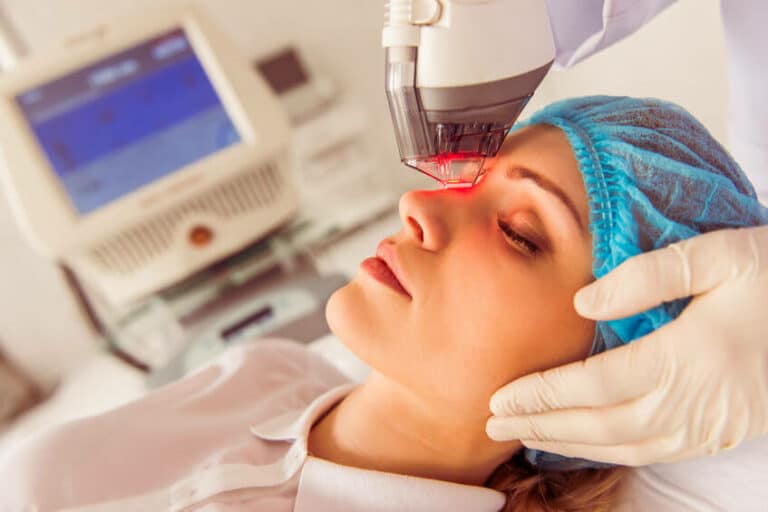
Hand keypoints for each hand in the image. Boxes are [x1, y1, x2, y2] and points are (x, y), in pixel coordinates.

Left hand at [486, 226, 767, 465]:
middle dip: (541, 425)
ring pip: (622, 446)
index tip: (499, 397)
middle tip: (494, 425)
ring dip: (567, 444)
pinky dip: (608, 451)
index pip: (594, 384)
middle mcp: (692, 400)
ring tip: (524, 438)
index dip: (543, 394)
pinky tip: (583, 444)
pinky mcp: (718, 432)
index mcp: (687, 355)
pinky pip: (651, 453)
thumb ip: (649, 276)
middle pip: (599, 424)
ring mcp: (707, 424)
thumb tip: (583, 303)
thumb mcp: (721, 256)